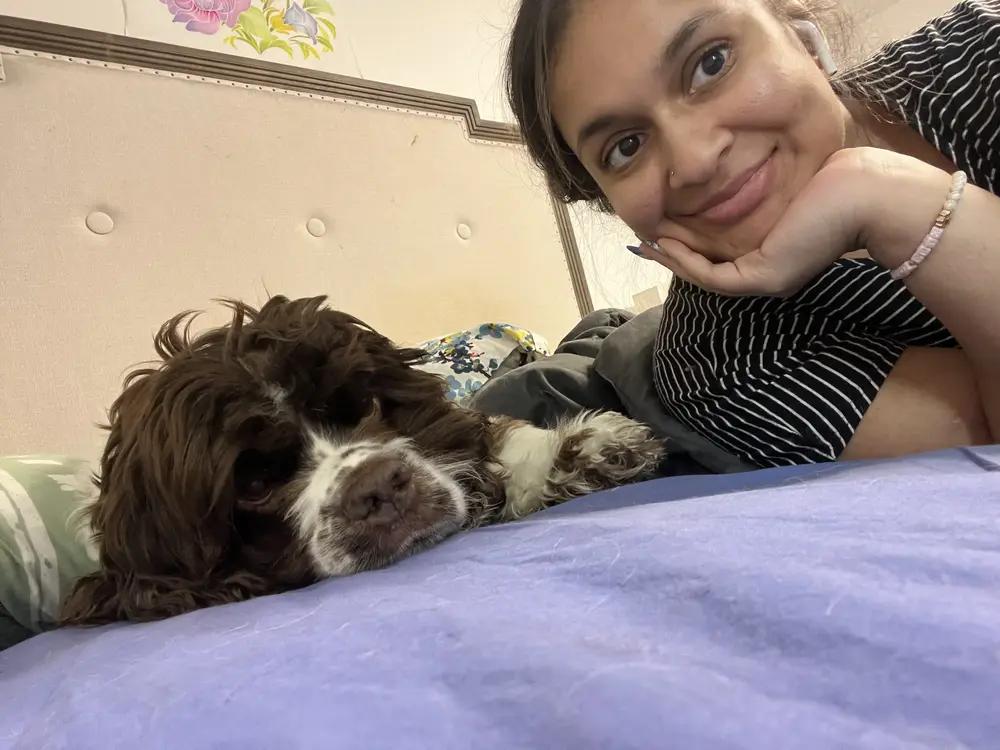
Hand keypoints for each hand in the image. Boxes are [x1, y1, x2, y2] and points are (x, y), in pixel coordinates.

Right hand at [645, 148, 941, 296]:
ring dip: (672, 259)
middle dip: (672, 251)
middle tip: (641, 234)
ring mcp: (767, 278)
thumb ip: (756, 193)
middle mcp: (769, 272)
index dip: (687, 242)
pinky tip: (663, 242)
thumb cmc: (835, 179)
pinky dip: (684, 261)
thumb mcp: (783, 185)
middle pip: (708, 266)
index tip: (660, 224)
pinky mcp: (765, 276)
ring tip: (644, 239)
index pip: (722, 253)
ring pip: (705, 274)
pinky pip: (712, 275)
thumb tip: (724, 180)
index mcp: (776, 253)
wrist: (868, 191)